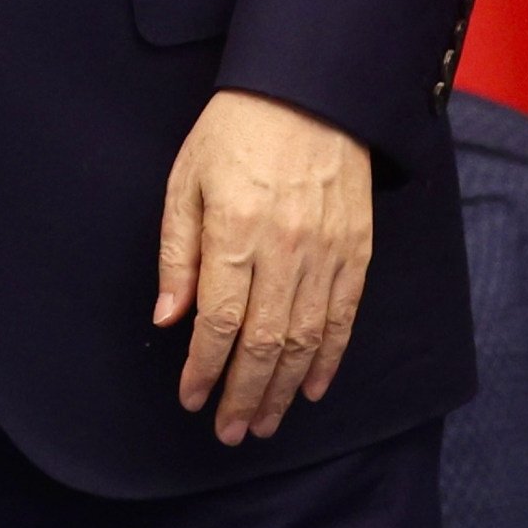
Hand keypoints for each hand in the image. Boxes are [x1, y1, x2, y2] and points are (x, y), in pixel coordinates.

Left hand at [155, 89, 376, 443]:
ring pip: (307, 341)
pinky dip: (328, 359)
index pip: (219, 323)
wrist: (311, 95)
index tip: (191, 399)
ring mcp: (328, 254)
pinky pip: (344, 319)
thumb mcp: (186, 182)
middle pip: (265, 344)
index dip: (204, 370)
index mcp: (236, 233)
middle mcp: (286, 250)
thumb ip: (177, 254)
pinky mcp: (358, 252)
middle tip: (230, 432)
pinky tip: (309, 387)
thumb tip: (169, 319)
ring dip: (283, 389)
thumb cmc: (235, 133)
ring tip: (264, 423)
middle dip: (244, 395)